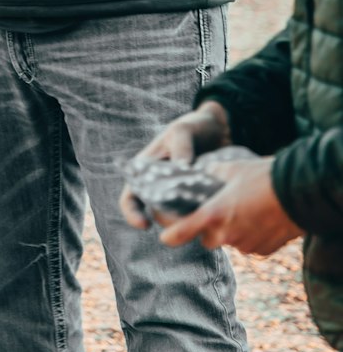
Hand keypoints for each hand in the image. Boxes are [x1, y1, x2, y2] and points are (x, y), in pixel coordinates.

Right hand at [119, 102, 230, 227]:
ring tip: (204, 210)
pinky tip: (217, 208)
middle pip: (157, 214)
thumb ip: (181, 147)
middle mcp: (162, 187)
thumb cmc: (193, 126)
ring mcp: (183, 196)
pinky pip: (200, 214)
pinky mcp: (202, 200)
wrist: (220, 128)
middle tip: (186, 218)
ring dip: (189, 218)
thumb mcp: (183, 130)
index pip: (130, 198)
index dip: (132, 214)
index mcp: (147, 171)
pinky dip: (206, 214)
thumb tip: (183, 168)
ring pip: (179, 218)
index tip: (145, 225)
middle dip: (169, 220)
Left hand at [158, 155, 302, 254]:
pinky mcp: (263, 251)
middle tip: (215, 211)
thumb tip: (201, 174)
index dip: (169, 235)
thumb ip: (211, 175)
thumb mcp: (231, 168)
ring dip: (231, 230)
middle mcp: (227, 235)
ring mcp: (246, 246)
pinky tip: (259, 217)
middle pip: (206, 239)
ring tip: (243, 208)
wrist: (299, 193)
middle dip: (207, 229)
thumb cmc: (262, 176)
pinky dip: (250, 234)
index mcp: (213, 215)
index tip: (164, 236)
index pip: (180, 233)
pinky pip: (250, 245)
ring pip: (230, 241)